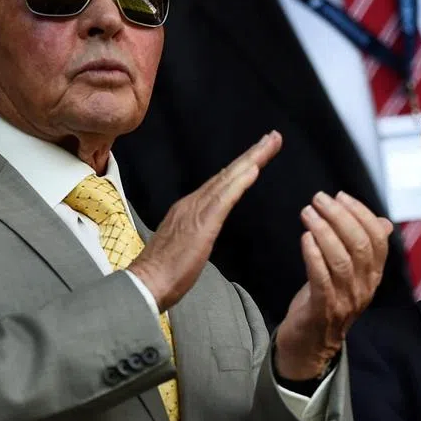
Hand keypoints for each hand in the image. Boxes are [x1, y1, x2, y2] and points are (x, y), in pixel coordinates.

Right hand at [129, 132, 281, 310]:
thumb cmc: (164, 272)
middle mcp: (192, 202)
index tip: (260, 153)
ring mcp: (195, 210)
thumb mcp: (186, 244)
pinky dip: (239, 182)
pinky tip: (254, 169)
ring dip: (251, 160)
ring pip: (228, 179)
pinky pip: (224, 198)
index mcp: (190, 207)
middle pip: (228, 173)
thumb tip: (205, 227)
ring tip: (270, 143)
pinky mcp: (201, 224)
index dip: (241, 166)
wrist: (145, 283)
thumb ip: (197, 230)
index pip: (221, 182)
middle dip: (252, 154)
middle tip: (274, 137)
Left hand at [275, 192, 392, 379]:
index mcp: (373, 275)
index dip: (361, 213)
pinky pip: (322, 280)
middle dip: (340, 216)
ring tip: (307, 212)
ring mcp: (346, 301)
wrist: (310, 346)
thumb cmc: (327, 303)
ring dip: (324, 231)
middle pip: (360, 245)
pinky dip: (314, 256)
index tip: (340, 196)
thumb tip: (384, 222)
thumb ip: (365, 249)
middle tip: (319, 199)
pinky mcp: (324, 310)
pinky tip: (305, 237)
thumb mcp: (350, 276)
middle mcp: (365, 287)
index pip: (378, 239)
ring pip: (342, 260)